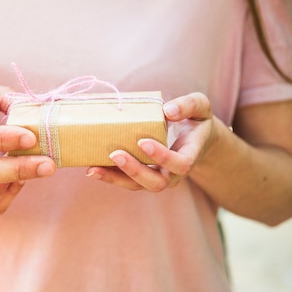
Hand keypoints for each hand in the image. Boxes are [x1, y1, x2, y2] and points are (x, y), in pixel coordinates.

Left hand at [85, 92, 214, 191]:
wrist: (197, 139)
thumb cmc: (196, 120)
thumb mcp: (200, 106)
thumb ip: (188, 105)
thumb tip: (167, 110)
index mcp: (190, 155)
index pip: (180, 164)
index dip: (163, 157)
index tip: (144, 142)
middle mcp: (174, 173)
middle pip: (156, 183)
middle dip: (135, 170)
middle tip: (115, 154)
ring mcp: (158, 178)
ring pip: (137, 186)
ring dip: (115, 179)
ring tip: (93, 168)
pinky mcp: (143, 177)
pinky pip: (126, 181)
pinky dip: (109, 176)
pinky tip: (91, 168)